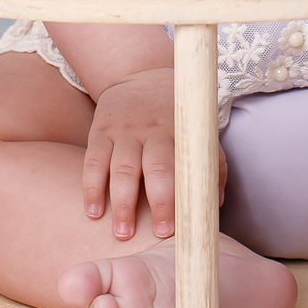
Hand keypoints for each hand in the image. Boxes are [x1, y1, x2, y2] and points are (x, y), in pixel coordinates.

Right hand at [83, 67, 227, 241]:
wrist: (141, 74)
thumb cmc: (176, 115)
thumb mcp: (198, 130)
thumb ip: (210, 164)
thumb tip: (215, 205)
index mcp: (181, 131)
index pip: (186, 165)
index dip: (186, 195)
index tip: (183, 224)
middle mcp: (153, 130)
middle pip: (156, 167)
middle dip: (158, 202)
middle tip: (158, 234)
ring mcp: (124, 130)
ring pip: (122, 167)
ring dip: (122, 202)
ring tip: (122, 232)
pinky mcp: (100, 130)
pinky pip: (93, 161)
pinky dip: (92, 187)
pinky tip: (93, 211)